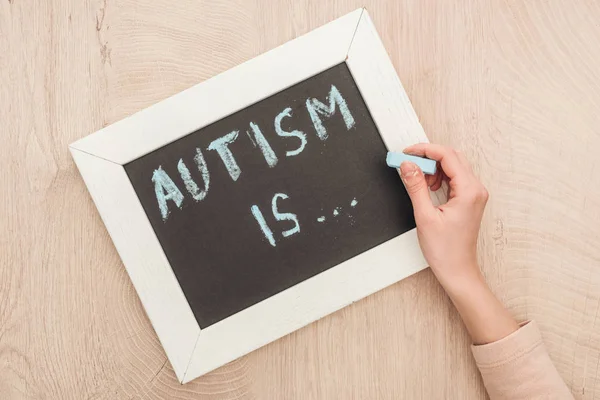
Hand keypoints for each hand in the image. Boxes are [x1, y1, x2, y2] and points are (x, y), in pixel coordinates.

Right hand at [399, 143, 517, 343]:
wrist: (458, 270)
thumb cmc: (446, 250)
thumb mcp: (424, 216)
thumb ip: (416, 186)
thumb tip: (408, 165)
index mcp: (469, 191)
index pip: (447, 156)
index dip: (425, 150)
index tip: (407, 152)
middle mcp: (476, 190)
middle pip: (452, 158)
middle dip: (428, 157)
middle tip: (408, 163)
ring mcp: (474, 194)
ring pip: (453, 167)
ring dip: (433, 168)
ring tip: (417, 181)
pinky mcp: (469, 200)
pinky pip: (454, 179)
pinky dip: (438, 178)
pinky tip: (427, 187)